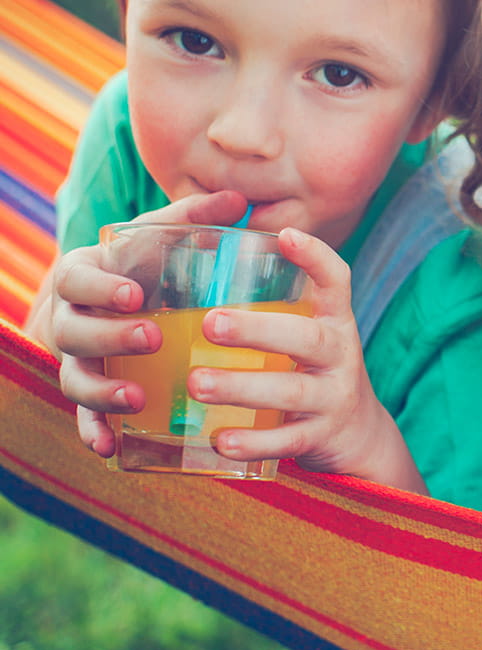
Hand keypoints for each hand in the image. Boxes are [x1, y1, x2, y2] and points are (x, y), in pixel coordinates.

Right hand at [40, 191, 249, 456]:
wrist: (121, 300)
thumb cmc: (147, 264)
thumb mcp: (163, 238)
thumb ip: (194, 219)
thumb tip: (240, 201)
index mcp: (84, 277)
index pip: (77, 280)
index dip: (100, 288)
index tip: (135, 294)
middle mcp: (72, 319)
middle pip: (73, 332)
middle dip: (109, 337)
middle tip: (151, 338)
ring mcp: (77, 359)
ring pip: (74, 378)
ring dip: (101, 392)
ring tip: (136, 399)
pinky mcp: (90, 391)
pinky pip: (82, 417)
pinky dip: (92, 432)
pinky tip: (110, 448)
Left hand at [182, 227, 422, 490]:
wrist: (358, 436)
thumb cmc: (312, 373)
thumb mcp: (306, 335)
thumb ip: (271, 310)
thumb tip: (198, 262)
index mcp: (334, 322)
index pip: (337, 281)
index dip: (316, 257)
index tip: (286, 237)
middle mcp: (340, 355)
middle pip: (307, 338)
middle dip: (258, 331)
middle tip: (210, 324)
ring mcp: (334, 398)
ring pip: (293, 391)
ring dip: (243, 387)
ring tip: (197, 383)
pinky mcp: (321, 437)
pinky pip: (289, 441)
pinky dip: (255, 442)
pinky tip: (221, 441)